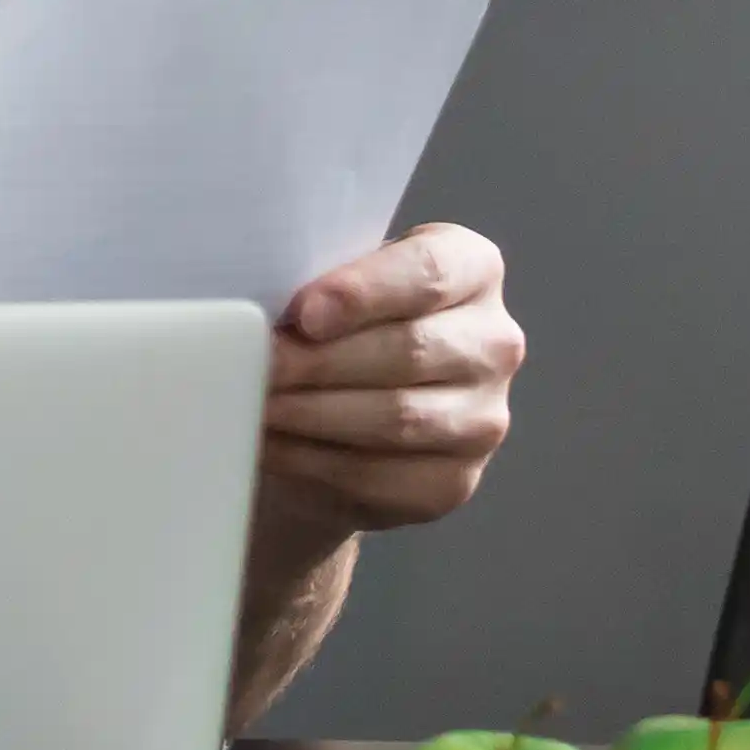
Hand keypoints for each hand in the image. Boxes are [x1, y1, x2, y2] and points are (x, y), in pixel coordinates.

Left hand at [256, 222, 521, 557]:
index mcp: (472, 268)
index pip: (430, 272)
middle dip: (320, 361)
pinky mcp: (453, 481)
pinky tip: (273, 443)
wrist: (342, 411)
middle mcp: (493, 341)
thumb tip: (262, 306)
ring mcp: (483, 417)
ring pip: (397, 418)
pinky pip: (381, 474)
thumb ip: (314, 282)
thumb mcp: (331, 284)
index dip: (364, 292)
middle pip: (410, 350)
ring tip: (256, 402)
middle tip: (258, 365)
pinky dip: (315, 460)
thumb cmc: (336, 327)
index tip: (304, 314)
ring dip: (313, 413)